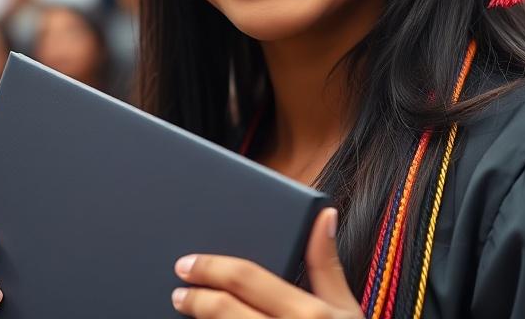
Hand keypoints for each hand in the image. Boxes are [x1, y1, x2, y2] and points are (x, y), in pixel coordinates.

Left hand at [171, 208, 363, 317]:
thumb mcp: (346, 308)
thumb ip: (327, 264)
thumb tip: (323, 215)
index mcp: (306, 312)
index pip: (246, 279)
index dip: (211, 268)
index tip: (188, 263)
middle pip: (224, 311)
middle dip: (195, 298)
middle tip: (179, 291)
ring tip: (187, 313)